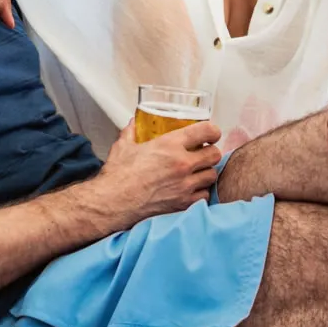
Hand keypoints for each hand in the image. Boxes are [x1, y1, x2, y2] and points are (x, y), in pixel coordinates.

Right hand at [95, 121, 222, 225]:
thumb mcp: (123, 147)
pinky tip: (191, 190)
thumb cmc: (117, 175)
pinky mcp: (183, 204)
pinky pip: (204, 196)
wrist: (112, 203)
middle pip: (214, 154)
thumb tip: (133, 122)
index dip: (213, 131)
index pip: (206, 131)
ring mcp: (185, 185)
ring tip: (197, 172)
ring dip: (206, 172)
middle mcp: (182, 164)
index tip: (211, 134)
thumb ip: (131, 132)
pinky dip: (200, 192)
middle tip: (203, 154)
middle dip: (211, 152)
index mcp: (170, 145)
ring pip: (212, 175)